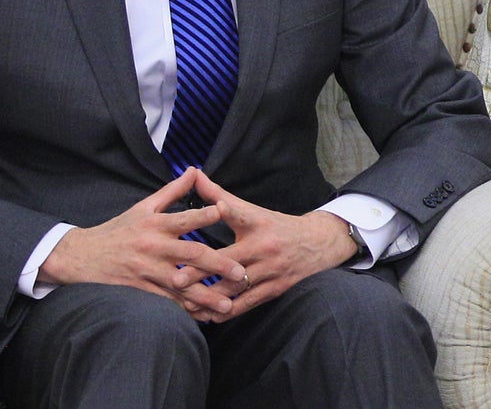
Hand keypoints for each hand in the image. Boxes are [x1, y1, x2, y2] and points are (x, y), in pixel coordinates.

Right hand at [39, 167, 247, 318]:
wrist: (86, 257)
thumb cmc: (119, 229)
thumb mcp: (144, 206)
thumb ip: (172, 191)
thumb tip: (194, 170)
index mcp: (155, 223)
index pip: (184, 218)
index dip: (204, 215)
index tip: (224, 212)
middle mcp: (153, 247)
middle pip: (191, 255)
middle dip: (218, 264)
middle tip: (241, 272)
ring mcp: (148, 271)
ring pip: (183, 285)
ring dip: (207, 295)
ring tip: (229, 304)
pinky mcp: (143, 291)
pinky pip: (170, 303)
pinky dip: (188, 310)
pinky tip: (205, 316)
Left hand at [175, 170, 357, 319]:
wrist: (315, 245)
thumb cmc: (273, 224)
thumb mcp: (250, 208)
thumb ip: (219, 194)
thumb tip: (193, 173)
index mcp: (257, 222)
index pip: (240, 214)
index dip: (227, 210)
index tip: (213, 210)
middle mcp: (264, 247)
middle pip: (229, 261)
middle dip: (201, 272)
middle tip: (175, 279)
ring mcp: (270, 271)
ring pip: (236, 288)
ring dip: (209, 298)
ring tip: (185, 304)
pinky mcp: (274, 291)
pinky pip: (247, 304)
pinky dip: (226, 311)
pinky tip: (208, 316)